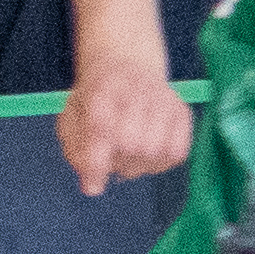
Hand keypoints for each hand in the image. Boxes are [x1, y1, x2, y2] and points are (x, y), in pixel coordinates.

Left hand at [58, 35, 189, 193]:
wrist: (126, 65)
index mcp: (102, 89)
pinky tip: (147, 152)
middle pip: (131, 145)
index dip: (96, 165)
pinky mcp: (183, 110)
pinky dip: (160, 162)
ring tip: (128, 155)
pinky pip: (176, 153)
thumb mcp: (71, 119)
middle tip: (110, 158)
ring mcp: (163, 98)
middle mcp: (136, 89)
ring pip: (155, 152)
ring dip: (138, 165)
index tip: (92, 187)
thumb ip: (76, 153)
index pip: (102, 129)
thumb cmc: (94, 100)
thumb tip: (92, 188)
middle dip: (117, 163)